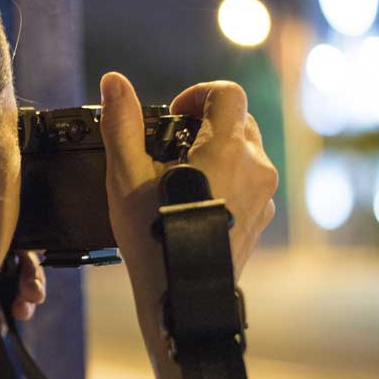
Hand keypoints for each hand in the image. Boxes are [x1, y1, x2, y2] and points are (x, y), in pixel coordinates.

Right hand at [100, 73, 276, 333]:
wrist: (181, 296)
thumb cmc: (152, 237)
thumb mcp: (127, 175)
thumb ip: (122, 123)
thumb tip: (115, 82)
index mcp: (228, 149)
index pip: (227, 94)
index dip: (198, 93)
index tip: (174, 114)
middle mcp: (256, 167)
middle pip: (238, 120)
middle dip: (205, 123)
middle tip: (171, 145)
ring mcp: (264, 195)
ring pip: (246, 151)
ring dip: (216, 151)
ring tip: (180, 176)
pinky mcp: (262, 218)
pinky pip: (249, 182)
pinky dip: (226, 179)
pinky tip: (194, 203)